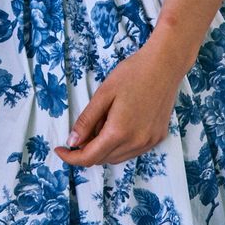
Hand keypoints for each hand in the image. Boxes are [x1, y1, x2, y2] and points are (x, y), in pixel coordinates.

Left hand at [54, 42, 184, 167]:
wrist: (164, 65)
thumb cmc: (132, 74)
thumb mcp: (103, 94)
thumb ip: (87, 121)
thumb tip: (72, 141)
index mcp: (119, 132)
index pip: (90, 157)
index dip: (72, 157)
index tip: (60, 149)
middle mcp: (136, 143)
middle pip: (103, 159)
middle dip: (87, 150)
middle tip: (81, 129)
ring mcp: (149, 142)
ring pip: (118, 157)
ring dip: (103, 148)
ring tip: (101, 122)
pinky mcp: (158, 138)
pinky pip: (132, 151)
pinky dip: (119, 145)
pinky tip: (118, 125)